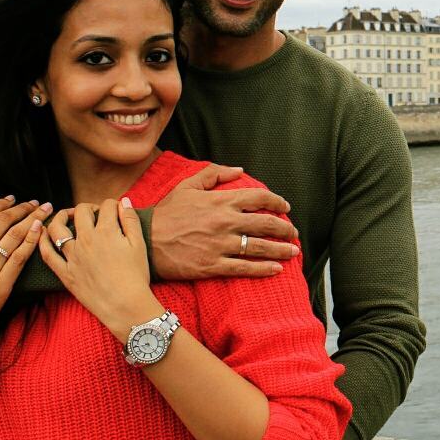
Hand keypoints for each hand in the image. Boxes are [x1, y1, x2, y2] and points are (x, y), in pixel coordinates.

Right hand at [0, 197, 47, 371]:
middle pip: (2, 223)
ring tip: (44, 209)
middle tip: (35, 201)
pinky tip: (40, 229)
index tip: (12, 198)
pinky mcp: (1, 287)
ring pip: (14, 237)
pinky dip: (31, 241)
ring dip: (32, 219)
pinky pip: (19, 259)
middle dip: (22, 208)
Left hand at [39, 199, 158, 341]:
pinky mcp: (65, 273)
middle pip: (81, 211)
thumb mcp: (139, 244)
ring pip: (58, 228)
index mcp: (106, 231)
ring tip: (68, 216)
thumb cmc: (135, 276)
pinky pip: (47, 255)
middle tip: (95, 214)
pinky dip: (42, 241)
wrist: (125, 306)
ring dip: (61, 216)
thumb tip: (123, 201)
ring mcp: (73, 257)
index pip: (106, 206)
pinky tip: (43, 233)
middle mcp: (86, 240)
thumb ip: (131, 220)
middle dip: (89, 207)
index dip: (113, 205)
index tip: (115, 211)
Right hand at [149, 163, 299, 279]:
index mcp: (221, 201)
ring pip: (260, 248)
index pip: (259, 198)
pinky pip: (245, 268)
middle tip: (294, 232)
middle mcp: (225, 222)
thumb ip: (214, 174)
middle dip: (285, 228)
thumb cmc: (167, 212)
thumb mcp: (188, 186)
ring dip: (281, 250)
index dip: (277, 201)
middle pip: (266, 224)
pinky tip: (277, 269)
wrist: (146, 241)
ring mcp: (221, 245)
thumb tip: (239, 169)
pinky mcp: (213, 265)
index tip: (285, 207)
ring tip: (293, 251)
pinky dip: (264, 269)